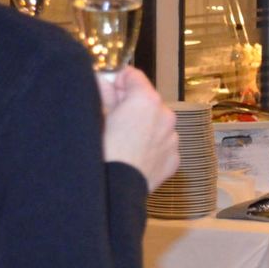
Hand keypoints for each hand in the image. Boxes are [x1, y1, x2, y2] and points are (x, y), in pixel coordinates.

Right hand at [98, 67, 178, 188]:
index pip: (132, 76)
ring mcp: (172, 139)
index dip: (116, 81)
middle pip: (146, 100)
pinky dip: (149, 146)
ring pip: (155, 123)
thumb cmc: (101, 152)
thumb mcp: (94, 115)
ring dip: (141, 126)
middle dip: (129, 105)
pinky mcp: (174, 159)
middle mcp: (166, 116)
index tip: (105, 91)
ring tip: (121, 142)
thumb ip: (101, 92)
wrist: (113, 192)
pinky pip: (161, 145)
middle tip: (109, 119)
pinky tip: (133, 156)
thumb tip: (102, 80)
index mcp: (147, 100)